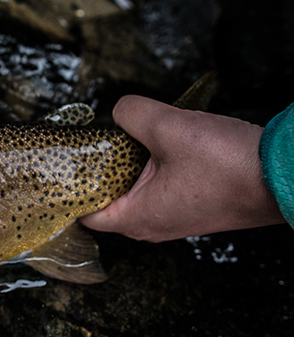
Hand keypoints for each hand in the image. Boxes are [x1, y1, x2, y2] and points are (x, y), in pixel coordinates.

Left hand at [80, 95, 285, 241]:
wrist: (283, 176)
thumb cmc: (229, 165)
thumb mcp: (169, 127)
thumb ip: (131, 115)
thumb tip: (119, 111)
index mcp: (136, 218)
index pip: (86, 214)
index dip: (71, 191)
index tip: (64, 167)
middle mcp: (151, 225)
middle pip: (108, 200)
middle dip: (99, 171)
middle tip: (93, 143)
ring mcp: (173, 218)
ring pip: (134, 191)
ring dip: (127, 166)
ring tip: (125, 137)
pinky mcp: (190, 206)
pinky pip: (157, 188)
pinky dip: (150, 168)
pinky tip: (155, 143)